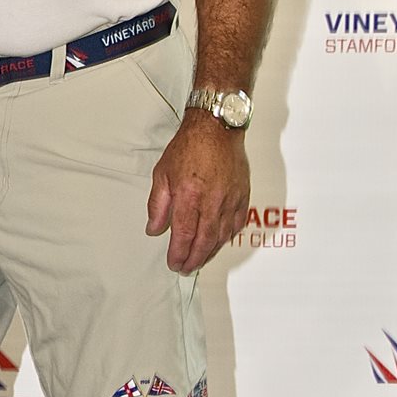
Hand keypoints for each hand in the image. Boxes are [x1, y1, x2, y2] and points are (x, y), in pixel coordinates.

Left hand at [145, 114, 249, 274]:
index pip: (184, 234)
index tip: (174, 263)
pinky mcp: (242, 196)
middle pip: (204, 241)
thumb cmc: (189, 147)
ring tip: (199, 260)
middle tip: (186, 268)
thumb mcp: (162, 174)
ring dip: (210, 252)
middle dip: (194, 259)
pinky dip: (227, 237)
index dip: (179, 253)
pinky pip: (237, 224)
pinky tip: (219, 242)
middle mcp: (212, 200)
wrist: (216, 128)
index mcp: (189, 195)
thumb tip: (154, 228)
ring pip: (221, 236)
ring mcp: (230, 199)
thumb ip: (158, 204)